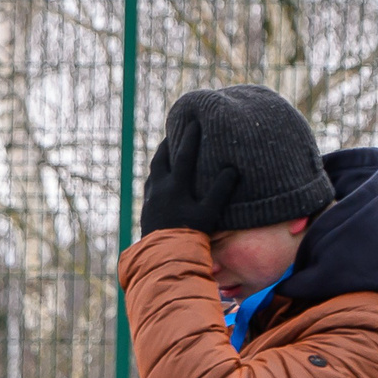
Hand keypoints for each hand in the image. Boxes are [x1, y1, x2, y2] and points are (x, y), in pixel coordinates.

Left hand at [139, 122, 238, 237]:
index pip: (183, 154)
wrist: (164, 256)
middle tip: (173, 132)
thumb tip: (232, 169)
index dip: (190, 137)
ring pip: (153, 172)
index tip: (194, 120)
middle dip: (168, 144)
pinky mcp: (146, 210)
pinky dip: (156, 177)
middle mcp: (159, 189)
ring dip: (160, 159)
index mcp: (175, 186)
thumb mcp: (209, 212)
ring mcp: (150, 199)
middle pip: (161, 158)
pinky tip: (159, 180)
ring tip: (166, 152)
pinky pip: (149, 187)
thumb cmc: (190, 234)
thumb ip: (221, 190)